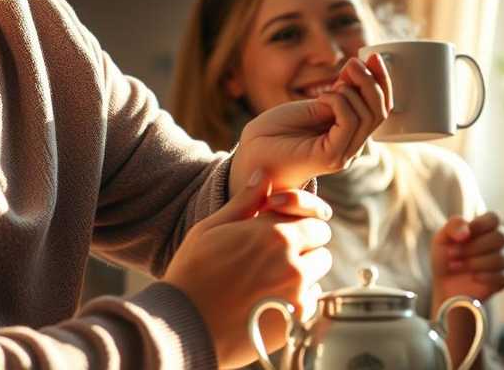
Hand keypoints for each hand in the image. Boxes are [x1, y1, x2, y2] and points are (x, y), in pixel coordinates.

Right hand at [163, 172, 333, 366]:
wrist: (182, 329)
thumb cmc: (191, 275)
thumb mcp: (211, 229)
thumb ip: (245, 202)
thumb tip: (264, 174)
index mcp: (274, 234)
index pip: (314, 219)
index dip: (300, 223)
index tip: (285, 232)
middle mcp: (292, 263)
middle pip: (321, 246)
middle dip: (305, 246)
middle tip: (278, 256)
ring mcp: (297, 295)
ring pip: (317, 274)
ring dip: (304, 273)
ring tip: (271, 281)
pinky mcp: (296, 322)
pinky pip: (311, 303)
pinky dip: (298, 300)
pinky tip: (272, 302)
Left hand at [231, 54, 392, 191]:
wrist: (249, 157)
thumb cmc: (274, 134)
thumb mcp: (311, 106)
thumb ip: (337, 96)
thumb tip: (357, 70)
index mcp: (348, 135)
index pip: (380, 109)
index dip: (382, 81)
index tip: (372, 55)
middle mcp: (351, 147)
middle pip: (381, 111)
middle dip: (371, 81)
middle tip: (352, 63)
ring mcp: (343, 154)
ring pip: (369, 115)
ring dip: (352, 89)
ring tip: (330, 84)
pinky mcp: (331, 157)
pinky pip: (349, 122)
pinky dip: (339, 101)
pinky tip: (321, 98)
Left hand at [430, 212, 503, 310]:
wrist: (446, 284)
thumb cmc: (447, 256)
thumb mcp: (443, 237)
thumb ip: (453, 226)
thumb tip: (466, 231)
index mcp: (489, 224)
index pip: (494, 218)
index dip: (478, 226)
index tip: (460, 237)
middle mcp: (502, 239)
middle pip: (498, 238)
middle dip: (472, 248)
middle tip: (451, 254)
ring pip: (500, 258)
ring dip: (474, 263)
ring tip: (455, 266)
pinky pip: (502, 276)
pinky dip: (484, 277)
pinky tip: (472, 277)